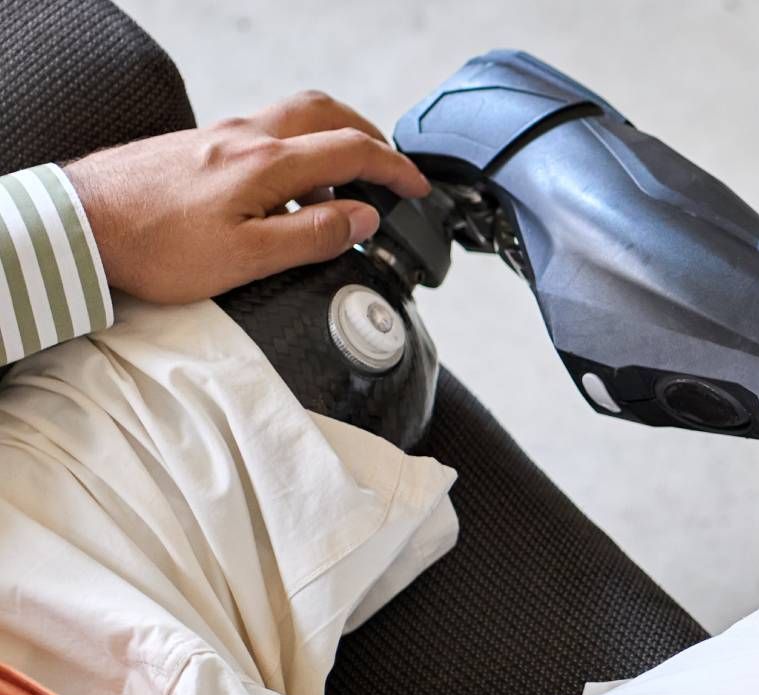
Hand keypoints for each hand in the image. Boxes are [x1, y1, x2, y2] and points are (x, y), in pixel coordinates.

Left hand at [63, 91, 430, 303]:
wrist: (81, 225)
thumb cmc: (154, 245)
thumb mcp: (247, 257)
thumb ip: (312, 235)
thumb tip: (361, 218)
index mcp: (267, 163)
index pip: (351, 151)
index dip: (394, 168)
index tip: (417, 188)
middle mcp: (245, 138)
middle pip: (325, 113)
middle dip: (366, 135)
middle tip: (386, 169)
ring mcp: (218, 137)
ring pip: (292, 120)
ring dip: (328, 144)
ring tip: (334, 194)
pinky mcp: (197, 146)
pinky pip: (262, 136)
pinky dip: (292, 155)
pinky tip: (282, 195)